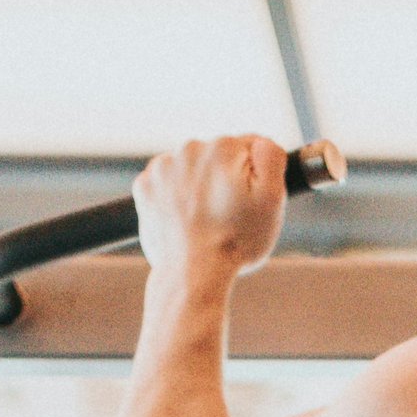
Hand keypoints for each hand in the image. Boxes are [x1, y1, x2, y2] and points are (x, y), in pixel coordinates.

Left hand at [132, 135, 287, 287]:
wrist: (192, 274)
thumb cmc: (236, 242)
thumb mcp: (272, 200)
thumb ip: (272, 158)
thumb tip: (261, 141)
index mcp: (222, 146)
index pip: (247, 149)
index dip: (253, 177)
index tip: (247, 202)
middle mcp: (189, 148)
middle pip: (216, 158)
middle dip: (223, 180)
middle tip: (227, 216)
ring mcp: (162, 167)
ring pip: (190, 170)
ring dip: (197, 188)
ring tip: (205, 221)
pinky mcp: (144, 187)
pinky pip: (166, 185)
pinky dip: (174, 199)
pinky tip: (184, 220)